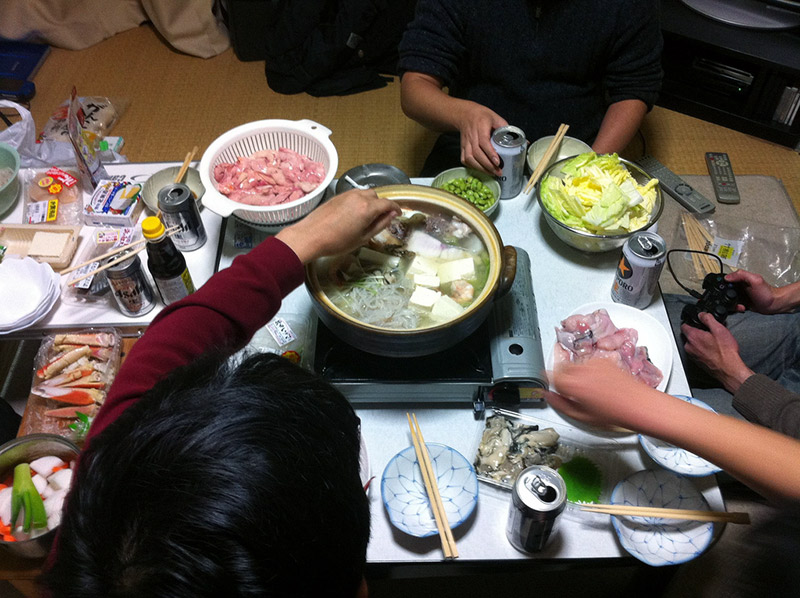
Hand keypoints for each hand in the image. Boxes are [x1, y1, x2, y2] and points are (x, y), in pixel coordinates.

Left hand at [276, 190, 400, 262]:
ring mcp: (347, 195)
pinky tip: (354, 214)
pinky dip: (359, 201)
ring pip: (365, 194)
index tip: (398, 214)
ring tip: (367, 217)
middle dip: (381, 205)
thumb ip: (380, 224)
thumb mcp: (363, 237)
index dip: (396, 208)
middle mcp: (359, 197)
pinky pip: (354, 195)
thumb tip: (392, 215)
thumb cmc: (337, 241)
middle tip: (381, 218)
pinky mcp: (337, 196)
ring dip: (370, 202)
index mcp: (368, 208)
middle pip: (376, 196)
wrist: (310, 236)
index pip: (388, 203)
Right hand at [456, 103, 506, 175]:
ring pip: (469, 158)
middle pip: (477, 153)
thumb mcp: (496, 118)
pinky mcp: (462, 147)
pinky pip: (465, 160)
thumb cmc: (483, 116)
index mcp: (481, 126)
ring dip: (481, 168)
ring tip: (491, 173)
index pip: (484, 142)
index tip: (498, 162)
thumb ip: (508, 130)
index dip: (490, 153)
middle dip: (488, 165)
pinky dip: (473, 166)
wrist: (465, 115)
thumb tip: (524, 142)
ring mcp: (466, 142)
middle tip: (498, 172)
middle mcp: (472, 135)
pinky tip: (481, 169)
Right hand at [545, 359, 658, 429]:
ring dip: (577, 373)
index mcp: (573, 384)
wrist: (640, 405)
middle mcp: (582, 369)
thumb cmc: (615, 414)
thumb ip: (561, 405)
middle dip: (563, 377)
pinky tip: (598, 383)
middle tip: (571, 390)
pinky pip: (589, 363)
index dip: (550, 382)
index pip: (551, 376)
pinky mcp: (605, 360)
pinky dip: (589, 370)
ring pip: (576, 364)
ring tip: (588, 389)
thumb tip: (549, 397)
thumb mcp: (583, 417)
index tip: (553, 387)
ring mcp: (594, 363)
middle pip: (562, 367)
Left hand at [681, 311, 752, 392]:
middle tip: (709, 332)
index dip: (691, 321)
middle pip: (689, 334)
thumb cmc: (725, 352)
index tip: (697, 321)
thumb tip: (702, 314)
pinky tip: (713, 349)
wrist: (729, 370)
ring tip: (713, 342)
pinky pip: (697, 352)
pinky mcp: (697, 362)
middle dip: (698, 332)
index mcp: (692, 337)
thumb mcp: (719, 329)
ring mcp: (692, 355)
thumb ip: (708, 319)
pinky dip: (703, 349)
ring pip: (693, 344)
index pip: (684, 325)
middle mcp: (689, 346)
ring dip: (700, 341)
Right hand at [725, 270, 784, 313]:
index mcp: (741, 279)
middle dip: (724, 296)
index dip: (720, 283)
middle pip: (724, 289)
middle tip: (728, 299)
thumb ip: (742, 275)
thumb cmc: (767, 293)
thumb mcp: (755, 280)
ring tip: (738, 305)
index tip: (718, 288)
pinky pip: (733, 305)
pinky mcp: (741, 302)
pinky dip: (735, 307)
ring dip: (730, 303)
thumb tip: (727, 277)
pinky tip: (741, 308)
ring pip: (727, 299)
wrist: (774, 305)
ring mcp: (740, 295)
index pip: (726, 278)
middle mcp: (739, 286)